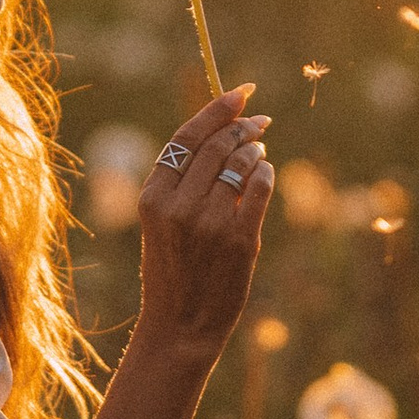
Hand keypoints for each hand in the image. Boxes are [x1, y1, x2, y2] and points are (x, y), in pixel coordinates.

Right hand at [136, 84, 273, 358]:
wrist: (180, 326)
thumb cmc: (172, 270)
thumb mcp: (161, 223)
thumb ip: (182, 183)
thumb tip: (223, 134)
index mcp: (152, 197)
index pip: (186, 138)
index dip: (215, 110)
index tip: (237, 93)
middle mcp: (179, 206)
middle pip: (217, 145)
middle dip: (242, 126)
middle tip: (259, 120)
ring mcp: (210, 223)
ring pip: (241, 163)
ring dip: (255, 149)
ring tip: (259, 149)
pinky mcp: (239, 239)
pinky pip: (260, 189)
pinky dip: (266, 174)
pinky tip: (265, 172)